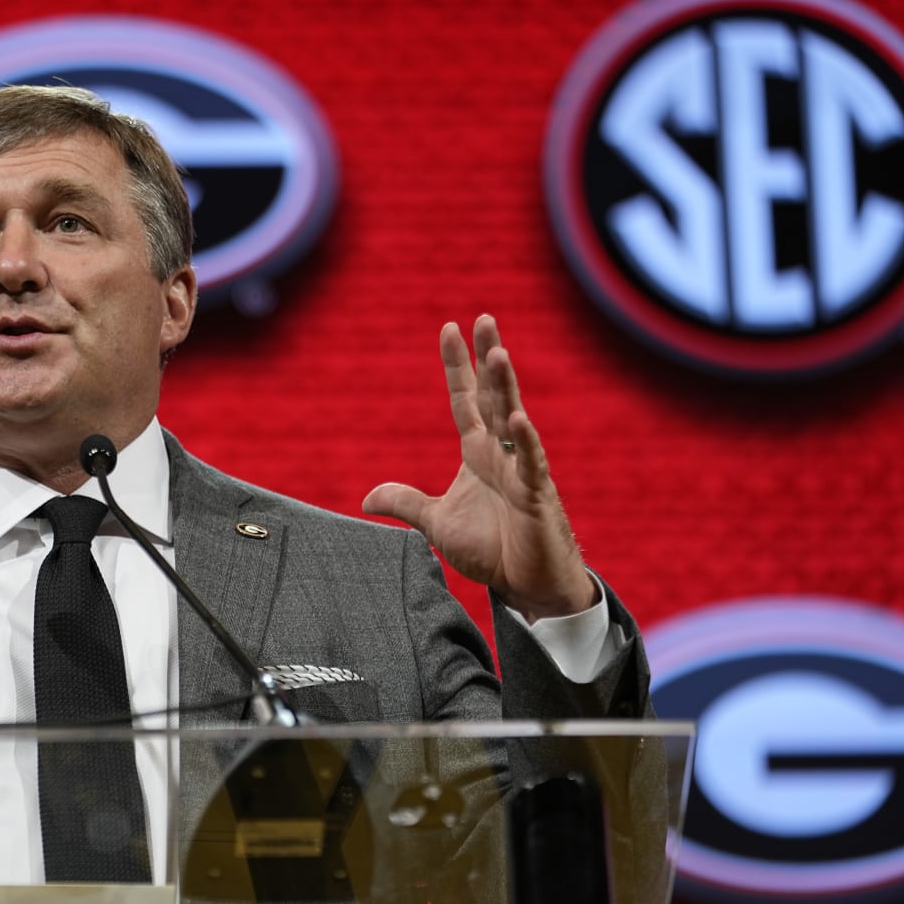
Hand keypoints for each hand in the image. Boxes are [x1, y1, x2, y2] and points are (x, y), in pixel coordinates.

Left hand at [363, 315, 596, 620]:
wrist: (525, 584)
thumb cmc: (490, 550)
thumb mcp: (436, 523)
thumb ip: (406, 503)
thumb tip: (366, 498)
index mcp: (477, 454)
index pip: (465, 401)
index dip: (458, 367)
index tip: (450, 328)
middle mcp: (500, 454)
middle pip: (494, 397)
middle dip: (488, 359)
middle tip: (484, 319)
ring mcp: (521, 472)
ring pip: (513, 420)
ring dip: (507, 387)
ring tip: (498, 353)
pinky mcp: (537, 496)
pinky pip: (531, 464)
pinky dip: (525, 443)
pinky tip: (517, 419)